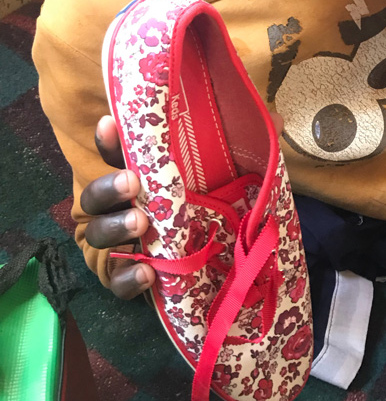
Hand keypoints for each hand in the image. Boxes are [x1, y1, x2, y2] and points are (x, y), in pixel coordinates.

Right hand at [81, 111, 285, 299]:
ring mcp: (123, 243)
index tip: (111, 122)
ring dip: (115, 227)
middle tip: (133, 182)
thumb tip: (276, 119)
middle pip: (95, 195)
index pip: (116, 153)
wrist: (214, 266)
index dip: (108, 138)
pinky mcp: (130, 278)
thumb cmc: (210, 207)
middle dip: (108, 185)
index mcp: (142, 176)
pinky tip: (147, 271)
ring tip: (142, 224)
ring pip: (98, 235)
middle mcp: (123, 207)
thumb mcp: (227, 175)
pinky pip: (116, 281)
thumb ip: (245, 148)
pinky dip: (128, 278)